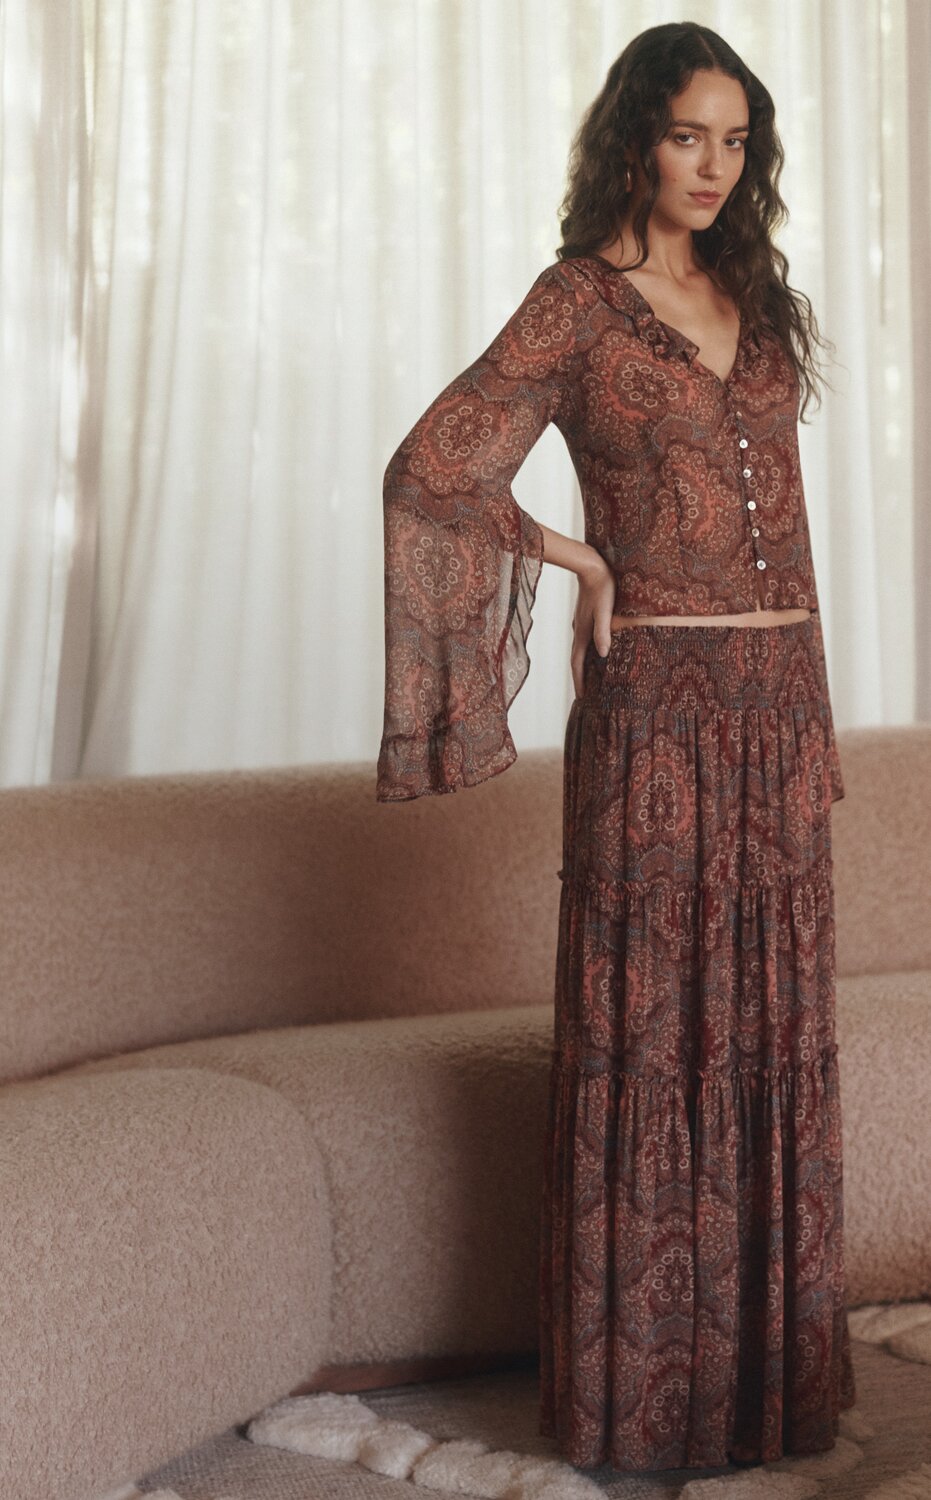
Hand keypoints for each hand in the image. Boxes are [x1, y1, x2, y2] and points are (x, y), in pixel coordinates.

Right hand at [571, 551, 615, 698]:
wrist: (590, 565)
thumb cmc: (602, 587)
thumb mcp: (605, 610)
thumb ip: (603, 631)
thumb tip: (603, 653)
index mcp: (582, 632)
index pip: (577, 664)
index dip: (579, 682)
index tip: (581, 698)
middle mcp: (579, 630)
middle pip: (577, 660)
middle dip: (580, 678)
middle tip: (584, 694)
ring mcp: (580, 623)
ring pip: (580, 649)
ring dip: (583, 665)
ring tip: (589, 677)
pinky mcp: (585, 616)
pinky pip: (584, 639)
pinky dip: (587, 651)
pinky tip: (594, 650)